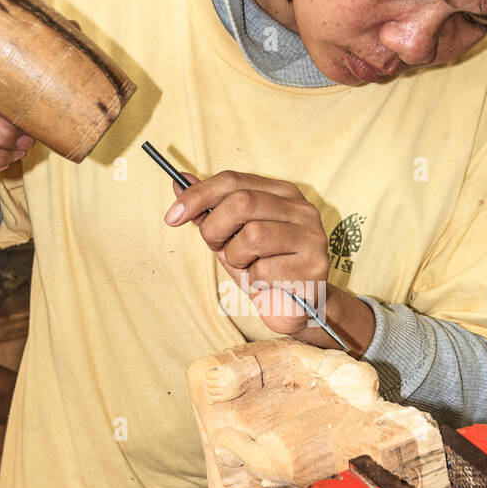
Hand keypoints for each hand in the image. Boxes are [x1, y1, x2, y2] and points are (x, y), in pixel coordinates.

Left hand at [164, 169, 330, 337]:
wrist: (294, 308)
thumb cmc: (262, 269)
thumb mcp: (230, 238)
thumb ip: (208, 209)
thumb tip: (177, 179)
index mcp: (281, 193)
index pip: (233, 180)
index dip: (198, 195)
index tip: (172, 216)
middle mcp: (301, 208)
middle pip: (241, 202)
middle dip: (215, 228)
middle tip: (217, 247)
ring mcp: (312, 236)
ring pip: (253, 235)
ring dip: (237, 258)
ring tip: (249, 267)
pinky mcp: (314, 266)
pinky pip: (264, 270)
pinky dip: (255, 281)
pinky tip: (267, 284)